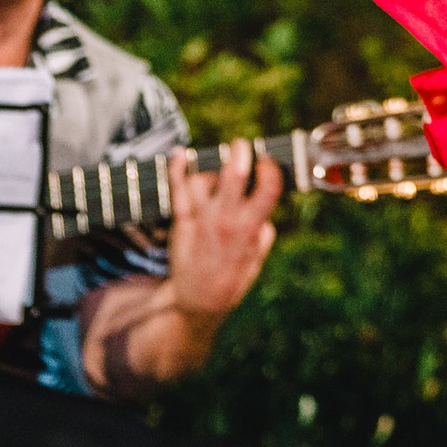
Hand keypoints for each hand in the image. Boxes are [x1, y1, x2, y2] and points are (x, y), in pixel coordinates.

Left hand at [165, 139, 281, 326]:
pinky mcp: (182, 222)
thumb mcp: (257, 259)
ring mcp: (202, 219)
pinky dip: (176, 168)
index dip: (270, 169)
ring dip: (211, 168)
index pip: (268, 188)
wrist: (198, 302)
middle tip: (241, 145)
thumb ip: (263, 233)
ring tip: (217, 169)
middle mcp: (226, 220)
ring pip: (204, 180)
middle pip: (233, 176)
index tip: (267, 162)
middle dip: (239, 153)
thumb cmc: (231, 278)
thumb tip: (264, 211)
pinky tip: (178, 154)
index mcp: (250, 228)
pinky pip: (177, 190)